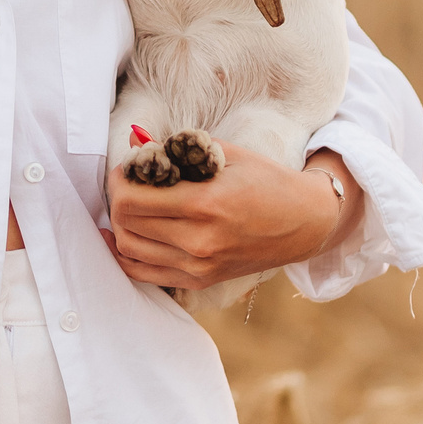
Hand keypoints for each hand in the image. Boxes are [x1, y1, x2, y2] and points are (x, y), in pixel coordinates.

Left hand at [108, 145, 358, 291]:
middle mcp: (198, 241)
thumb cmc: (266, 180)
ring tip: (131, 204)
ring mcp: (198, 267)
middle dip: (118, 198)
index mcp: (205, 205)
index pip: (132, 200)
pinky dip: (127, 254)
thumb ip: (177, 149)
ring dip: (121, 224)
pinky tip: (122, 235)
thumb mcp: (225, 154)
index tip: (128, 167)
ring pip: (129, 249)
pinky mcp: (199, 281)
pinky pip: (144, 273)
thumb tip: (137, 142)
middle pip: (126, 224)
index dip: (120, 180)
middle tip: (129, 182)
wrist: (304, 222)